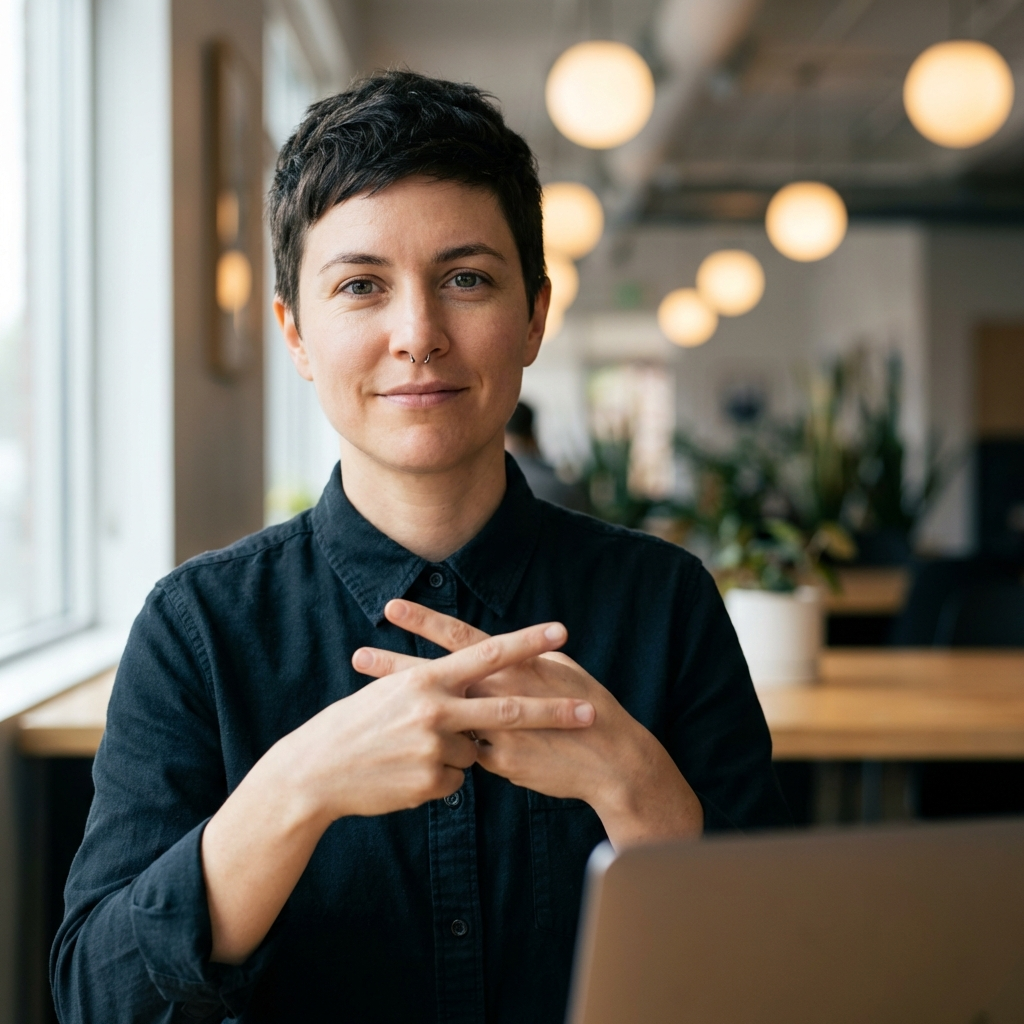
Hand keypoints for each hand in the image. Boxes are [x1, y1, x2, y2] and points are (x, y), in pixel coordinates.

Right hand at [277, 618, 594, 823]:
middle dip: (552, 712)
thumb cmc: (354, 725)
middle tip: (588, 710)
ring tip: (411, 751)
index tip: (560, 632)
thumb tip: (469, 683)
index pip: (487, 654)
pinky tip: (406, 774)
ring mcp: (434, 748)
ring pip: (475, 751)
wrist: (316, 771)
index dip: (526, 644)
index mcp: (427, 679)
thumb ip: (433, 686)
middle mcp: (435, 710)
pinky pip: (455, 779)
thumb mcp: (392, 692)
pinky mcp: (429, 782)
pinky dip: (438, 777)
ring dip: (456, 751)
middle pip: (507, 710)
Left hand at [354, 601, 703, 847]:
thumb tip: (498, 650)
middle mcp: (497, 692)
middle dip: (394, 667)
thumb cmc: (589, 706)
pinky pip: (473, 753)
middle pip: (435, 678)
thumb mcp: (557, 671)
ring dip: (412, 717)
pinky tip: (478, 752)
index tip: (391, 609)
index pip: (459, 637)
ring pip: (450, 721)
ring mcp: (493, 729)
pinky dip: (470, 750)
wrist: (611, 760)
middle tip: (359, 656)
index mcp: (511, 664)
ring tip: (376, 711)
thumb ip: (522, 661)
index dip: (424, 621)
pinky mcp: (498, 762)